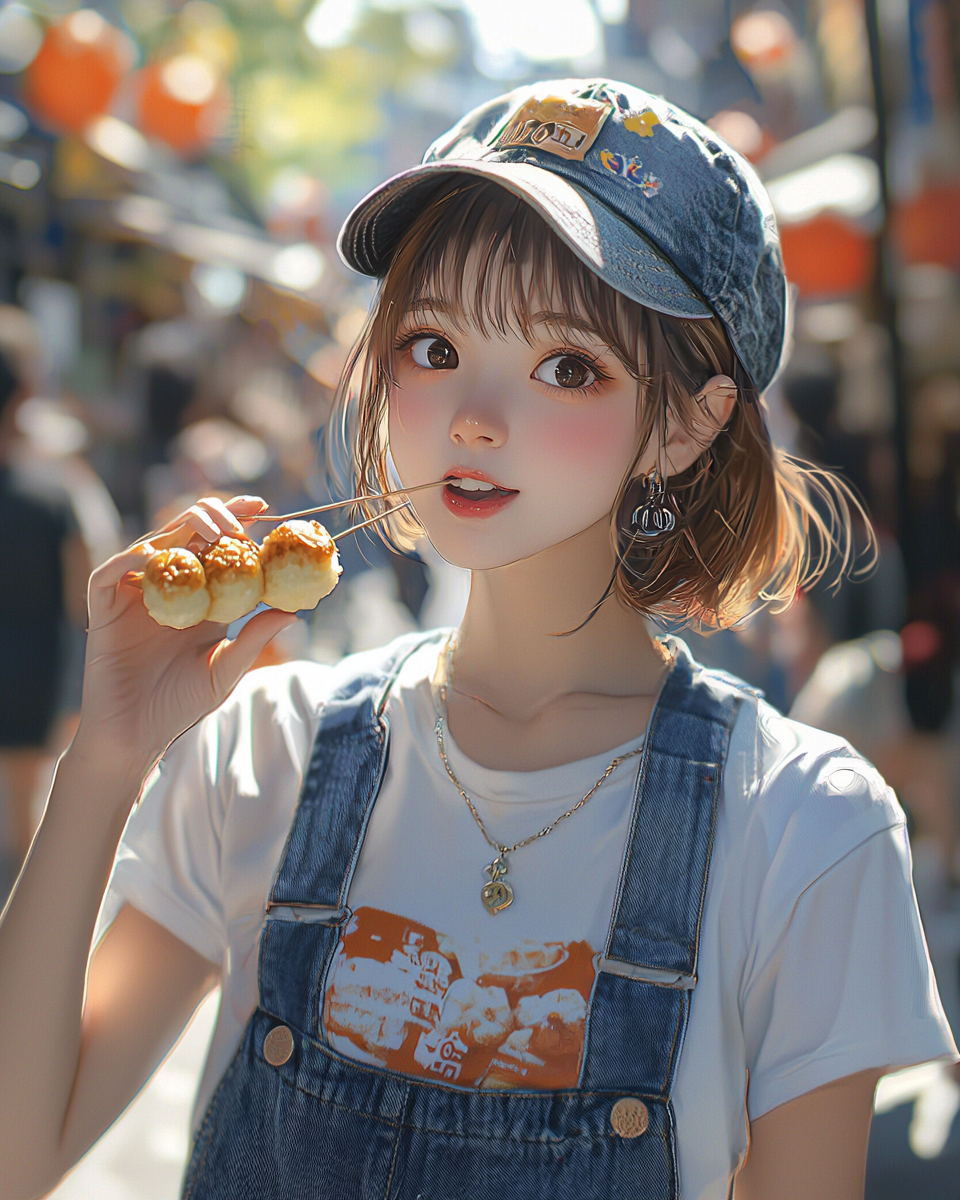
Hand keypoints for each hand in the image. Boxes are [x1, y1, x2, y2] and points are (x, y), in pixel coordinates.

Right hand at [72, 495, 296, 772]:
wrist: (136, 735)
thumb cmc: (181, 705)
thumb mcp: (225, 669)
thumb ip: (254, 639)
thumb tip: (292, 611)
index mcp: (198, 599)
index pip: (217, 549)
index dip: (237, 523)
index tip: (265, 508)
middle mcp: (167, 590)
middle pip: (185, 536)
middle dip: (214, 517)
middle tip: (241, 517)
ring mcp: (133, 596)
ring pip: (151, 545)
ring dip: (181, 531)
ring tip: (213, 531)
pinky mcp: (102, 608)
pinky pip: (110, 574)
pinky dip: (130, 559)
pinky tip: (154, 556)